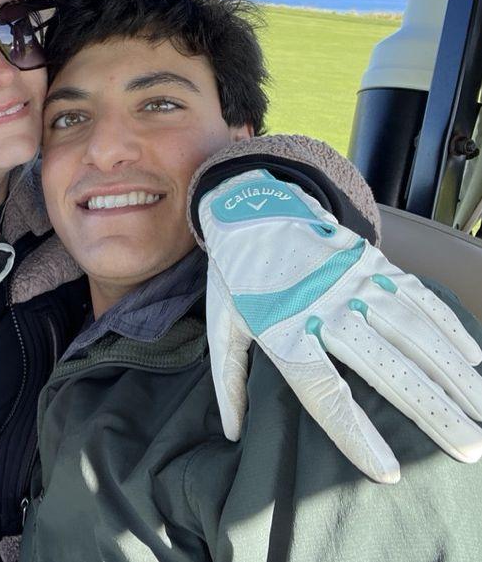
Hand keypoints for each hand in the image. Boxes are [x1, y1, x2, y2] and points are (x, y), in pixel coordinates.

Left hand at [199, 168, 481, 482]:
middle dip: (431, 410)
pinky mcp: (372, 261)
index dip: (355, 434)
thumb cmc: (236, 273)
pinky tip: (472, 359)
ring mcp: (354, 282)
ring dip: (453, 373)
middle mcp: (325, 308)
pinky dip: (448, 328)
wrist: (251, 206)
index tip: (388, 471)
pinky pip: (418, 297)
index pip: (324, 392)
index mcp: (284, 330)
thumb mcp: (222, 323)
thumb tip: (234, 433)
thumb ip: (229, 380)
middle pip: (385, 366)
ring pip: (413, 332)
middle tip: (469, 449)